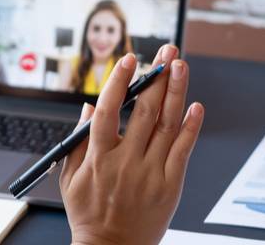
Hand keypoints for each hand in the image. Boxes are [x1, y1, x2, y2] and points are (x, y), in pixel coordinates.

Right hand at [60, 45, 204, 244]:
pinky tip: (195, 106)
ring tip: (181, 66)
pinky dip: (190, 127)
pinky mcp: (170, 186)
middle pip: (144, 112)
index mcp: (97, 158)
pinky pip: (183, 151)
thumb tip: (89, 106)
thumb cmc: (88, 212)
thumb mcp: (69, 177)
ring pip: (166, 126)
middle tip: (166, 51)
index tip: (130, 59)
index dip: (119, 82)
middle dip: (156, 77)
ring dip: (175, 92)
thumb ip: (78, 140)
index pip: (109, 111)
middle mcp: (125, 162)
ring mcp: (150, 174)